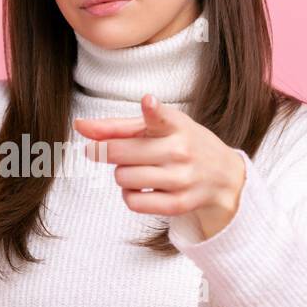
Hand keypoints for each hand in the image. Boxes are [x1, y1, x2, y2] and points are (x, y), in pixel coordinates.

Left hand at [74, 94, 246, 239]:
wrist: (226, 178)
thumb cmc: (184, 145)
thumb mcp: (161, 128)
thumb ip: (119, 126)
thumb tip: (80, 126)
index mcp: (176, 125)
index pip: (161, 117)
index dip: (152, 110)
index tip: (148, 103)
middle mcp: (180, 150)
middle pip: (120, 152)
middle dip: (108, 152)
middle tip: (114, 152)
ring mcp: (181, 178)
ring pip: (123, 178)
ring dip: (122, 175)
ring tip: (139, 170)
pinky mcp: (179, 204)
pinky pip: (134, 202)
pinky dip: (130, 196)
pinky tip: (142, 189)